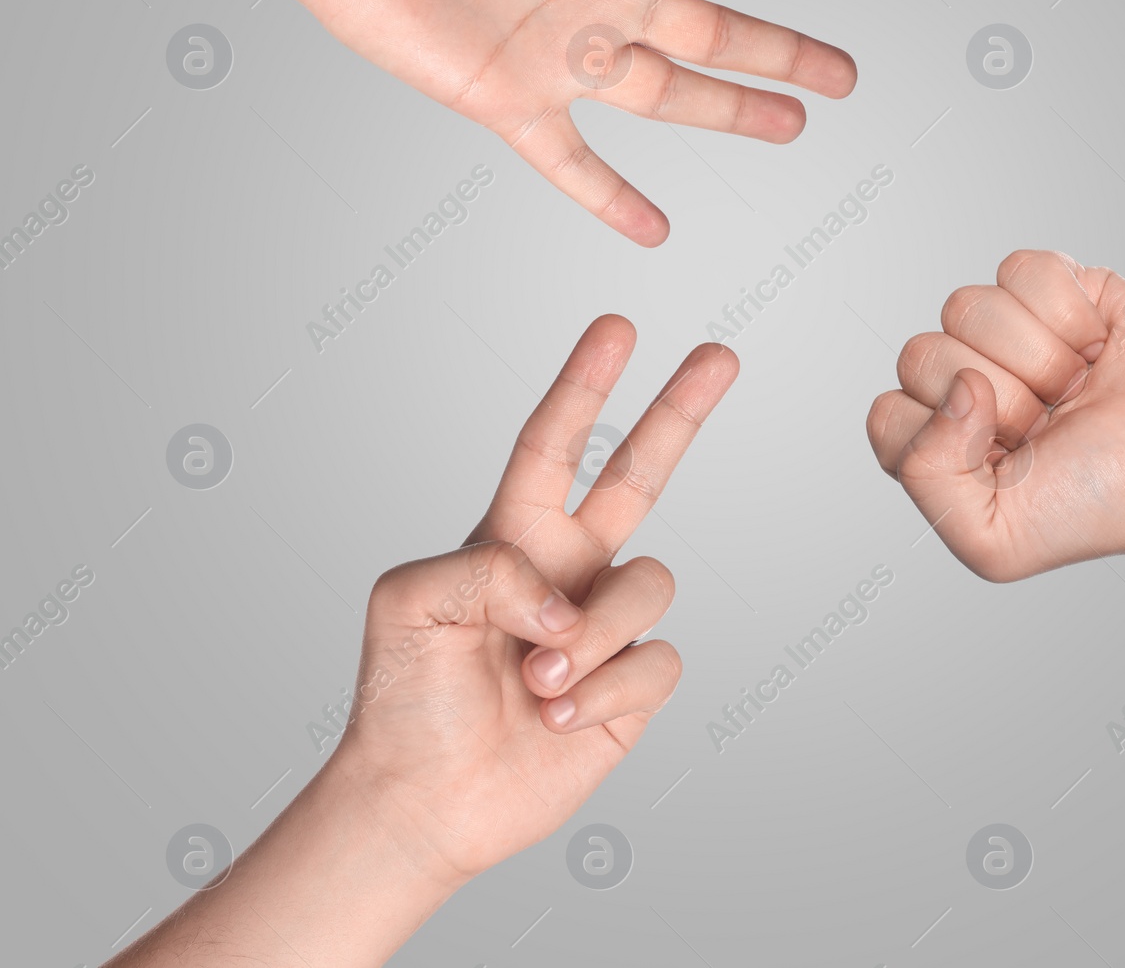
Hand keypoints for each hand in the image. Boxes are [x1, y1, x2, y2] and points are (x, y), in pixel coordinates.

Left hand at [265, 0, 862, 245]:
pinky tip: (653, 231)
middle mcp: (600, 1)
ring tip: (790, 129)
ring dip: (730, 114)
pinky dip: (609, 198)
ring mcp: (561, 58)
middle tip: (845, 76)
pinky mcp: (510, 100)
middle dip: (783, 52)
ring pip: (669, 95)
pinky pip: (571, 161)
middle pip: (716, 33)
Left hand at [330, 317, 736, 885]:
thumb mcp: (408, 601)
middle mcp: (571, 567)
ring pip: (650, 585)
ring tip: (536, 679)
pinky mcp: (635, 685)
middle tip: (720, 354)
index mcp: (513, 534)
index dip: (585, 384)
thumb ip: (487, 568)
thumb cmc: (404, 694)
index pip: (556, 444)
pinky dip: (604, 691)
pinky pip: (660, 661)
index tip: (616, 327)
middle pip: (641, 473)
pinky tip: (558, 715)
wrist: (423, 798)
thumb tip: (568, 597)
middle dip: (680, 410)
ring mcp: (606, 624)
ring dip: (591, 636)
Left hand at [866, 250, 1124, 580]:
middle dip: (998, 397)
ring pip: (964, 306)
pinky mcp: (1059, 288)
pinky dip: (1067, 310)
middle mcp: (967, 382)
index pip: (889, 413)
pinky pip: (1020, 269)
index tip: (1010, 460)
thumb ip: (924, 478)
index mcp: (940, 442)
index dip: (944, 436)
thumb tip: (953, 386)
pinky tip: (1099, 345)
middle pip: (920, 353)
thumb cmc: (1104, 505)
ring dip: (1036, 355)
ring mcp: (1011, 332)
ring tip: (1079, 388)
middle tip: (1054, 425)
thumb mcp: (991, 540)